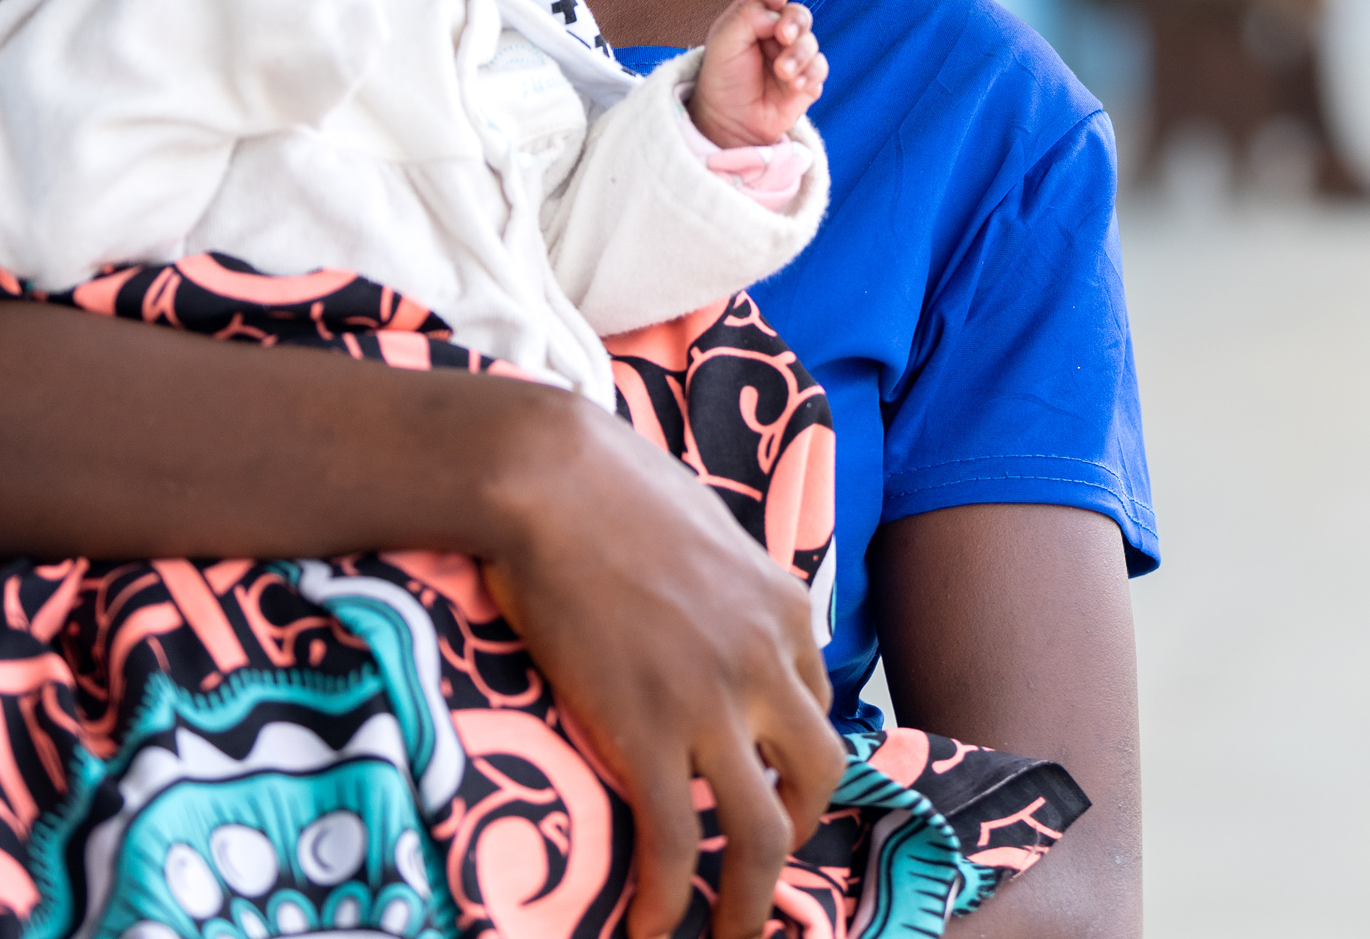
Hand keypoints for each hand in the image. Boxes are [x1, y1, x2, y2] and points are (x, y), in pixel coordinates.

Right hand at [484, 394, 845, 938]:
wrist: (550, 477)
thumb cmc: (610, 486)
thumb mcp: (705, 531)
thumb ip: (726, 587)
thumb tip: (712, 615)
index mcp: (785, 610)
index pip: (816, 706)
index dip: (793, 760)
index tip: (765, 788)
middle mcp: (767, 663)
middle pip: (818, 777)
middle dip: (796, 831)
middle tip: (758, 864)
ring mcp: (712, 702)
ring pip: (762, 832)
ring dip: (749, 901)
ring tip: (728, 938)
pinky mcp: (647, 731)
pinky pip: (675, 840)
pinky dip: (666, 899)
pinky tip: (647, 929)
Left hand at [687, 0, 827, 150]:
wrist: (729, 121)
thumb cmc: (723, 78)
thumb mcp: (724, 41)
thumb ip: (748, 17)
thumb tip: (778, 11)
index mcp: (753, 18)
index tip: (772, 3)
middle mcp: (775, 34)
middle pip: (798, 14)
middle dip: (795, 22)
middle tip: (783, 36)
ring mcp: (793, 56)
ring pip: (811, 42)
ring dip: (799, 54)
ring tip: (782, 72)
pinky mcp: (806, 80)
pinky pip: (820, 68)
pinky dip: (809, 73)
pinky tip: (794, 85)